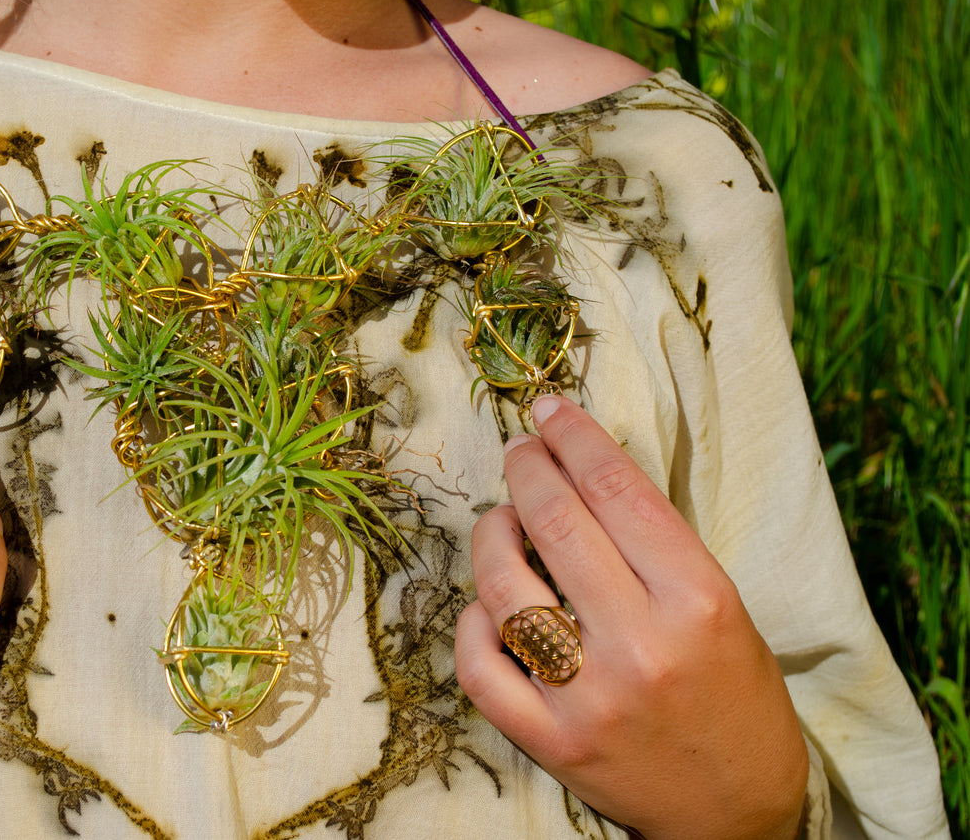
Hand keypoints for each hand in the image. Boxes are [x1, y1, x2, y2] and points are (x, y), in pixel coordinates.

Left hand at [455, 396, 806, 839]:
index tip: (549, 411)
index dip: (575, 438)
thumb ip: (656, 548)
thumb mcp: (724, 608)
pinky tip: (488, 604)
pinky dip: (473, 623)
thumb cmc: (733, 695)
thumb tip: (581, 472)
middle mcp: (642, 644)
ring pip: (506, 587)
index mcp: (698, 600)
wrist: (737, 815)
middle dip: (527, 470)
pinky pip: (481, 666)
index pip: (618, 490)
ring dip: (491, 535)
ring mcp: (589, 696)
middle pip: (557, 523)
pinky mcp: (551, 741)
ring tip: (500, 520)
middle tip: (519, 452)